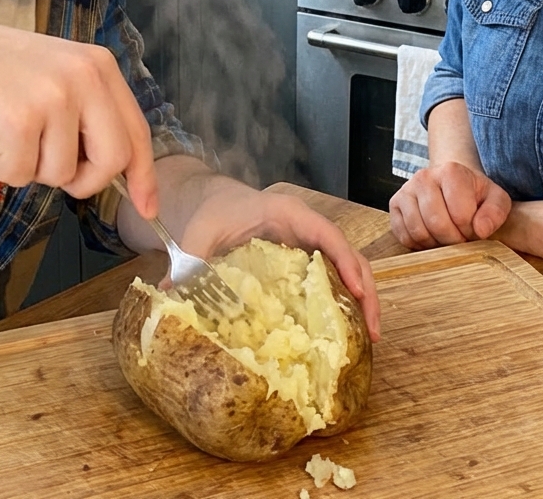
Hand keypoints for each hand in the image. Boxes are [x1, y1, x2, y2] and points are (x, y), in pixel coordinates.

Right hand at [0, 10, 157, 217]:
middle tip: (47, 165)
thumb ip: (89, 112)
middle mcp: (85, 78)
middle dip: (83, 180)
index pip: (136, 131)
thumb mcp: (55, 75)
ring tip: (4, 128)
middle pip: (112, 161)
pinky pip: (20, 176)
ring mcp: (54, 99)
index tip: (148, 207)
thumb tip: (119, 169)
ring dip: (28, 166)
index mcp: (99, 65)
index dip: (144, 175)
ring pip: (61, 174)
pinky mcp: (20, 122)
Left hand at [175, 179, 381, 341]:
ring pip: (349, 267)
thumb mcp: (199, 235)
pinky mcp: (309, 262)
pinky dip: (346, 301)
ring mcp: (312, 244)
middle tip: (372, 331)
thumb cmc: (213, 214)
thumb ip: (188, 262)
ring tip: (368, 338)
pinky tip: (347, 331)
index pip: (327, 234)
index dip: (345, 261)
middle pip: (349, 254)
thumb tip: (170, 298)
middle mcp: (307, 227)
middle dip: (366, 290)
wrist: (216, 203)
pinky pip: (335, 278)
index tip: (357, 290)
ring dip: (363, 299)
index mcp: (288, 213)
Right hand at [389, 160, 511, 249]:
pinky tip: (432, 237)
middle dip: (453, 240)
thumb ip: (495, 213)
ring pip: (418, 231)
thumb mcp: (495, 199)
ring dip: (436, 244)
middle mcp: (423, 176)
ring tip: (447, 238)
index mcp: (451, 171)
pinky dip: (419, 245)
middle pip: (436, 223)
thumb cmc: (474, 195)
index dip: (471, 231)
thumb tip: (481, 230)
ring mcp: (405, 190)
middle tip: (461, 239)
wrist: (451, 185)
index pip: (460, 214)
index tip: (474, 230)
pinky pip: (403, 236)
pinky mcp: (394, 204)